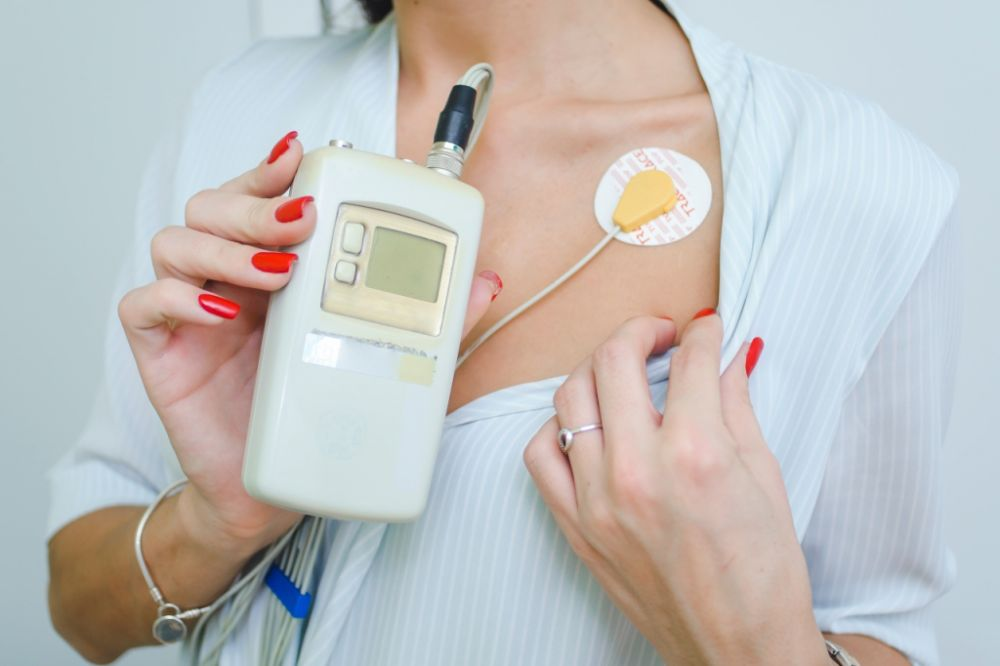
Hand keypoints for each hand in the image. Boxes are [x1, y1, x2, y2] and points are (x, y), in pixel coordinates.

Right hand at [118, 131, 502, 554]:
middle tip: (301, 220)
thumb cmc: (319, 412)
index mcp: (276, 267)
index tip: (305, 156)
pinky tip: (222, 312)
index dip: (274, 169)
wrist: (274, 490)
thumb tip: (486, 282)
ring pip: (176, 242)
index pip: (261, 196)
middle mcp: (230, 278)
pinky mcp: (164, 353)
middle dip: (256, 202)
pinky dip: (176, 298)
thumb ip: (431, 318)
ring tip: (278, 273)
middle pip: (215, 206)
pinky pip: (143, 306)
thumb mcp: (383, 358)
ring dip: (225, 246)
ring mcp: (193, 312)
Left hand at [523, 313, 828, 664]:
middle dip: (640, 331)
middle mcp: (638, 471)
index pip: (688, 361)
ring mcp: (597, 499)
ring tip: (620, 371)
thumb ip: (737, 407)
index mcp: (696, 456)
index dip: (700, 333)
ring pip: (569, 398)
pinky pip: (540, 455)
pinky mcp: (575, 526)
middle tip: (659, 334)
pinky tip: (586, 424)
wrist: (737, 649)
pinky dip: (557, 426)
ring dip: (596, 369)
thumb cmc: (762, 576)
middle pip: (614, 361)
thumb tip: (727, 358)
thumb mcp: (766, 478)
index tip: (703, 328)